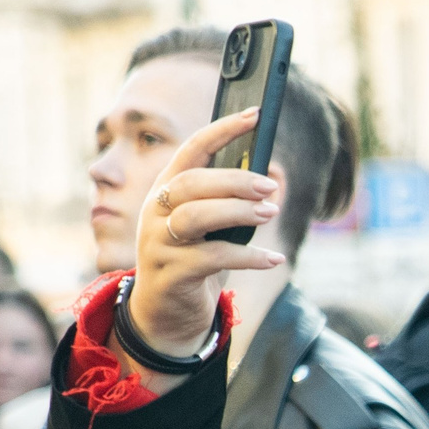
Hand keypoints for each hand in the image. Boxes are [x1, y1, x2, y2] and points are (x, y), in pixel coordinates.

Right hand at [125, 108, 286, 355]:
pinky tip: (273, 259)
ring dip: (238, 213)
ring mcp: (158, 243)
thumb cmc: (194, 261)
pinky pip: (212, 259)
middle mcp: (155, 211)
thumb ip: (229, 202)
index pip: (192, 149)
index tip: (255, 114)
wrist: (165, 314)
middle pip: (192, 183)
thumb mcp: (210, 228)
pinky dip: (248, 257)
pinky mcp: (171, 274)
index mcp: (166, 190)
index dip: (224, 130)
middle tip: (270, 187)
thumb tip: (274, 177)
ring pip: (197, 217)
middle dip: (235, 180)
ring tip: (270, 214)